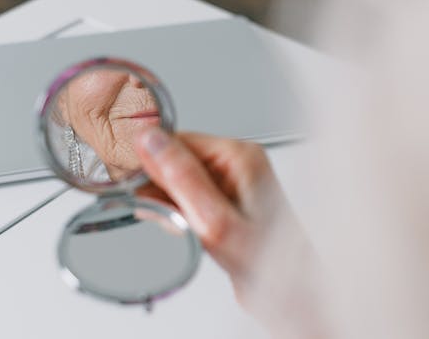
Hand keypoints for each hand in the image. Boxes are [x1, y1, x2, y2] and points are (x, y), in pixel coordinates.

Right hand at [134, 128, 324, 337]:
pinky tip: (191, 231)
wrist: (292, 289)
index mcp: (238, 155)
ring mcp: (233, 181)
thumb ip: (180, 177)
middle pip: (175, 159)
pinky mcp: (226, 201)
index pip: (176, 139)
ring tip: (188, 228)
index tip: (136, 187)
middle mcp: (237, 163)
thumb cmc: (266, 257)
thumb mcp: (213, 220)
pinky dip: (181, 215)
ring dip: (170, 205)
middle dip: (161, 190)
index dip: (150, 163)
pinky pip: (189, 198)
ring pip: (178, 181)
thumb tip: (150, 140)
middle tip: (171, 217)